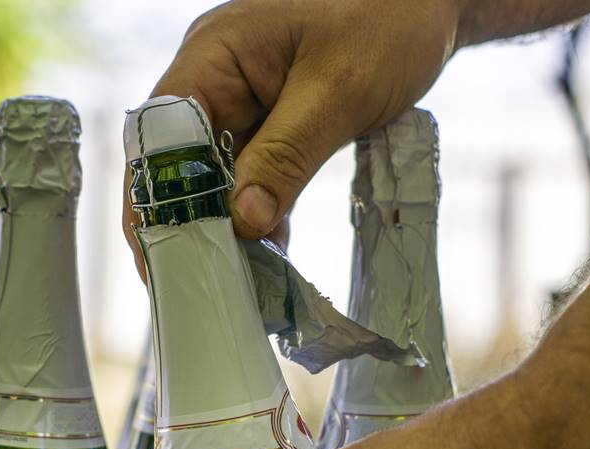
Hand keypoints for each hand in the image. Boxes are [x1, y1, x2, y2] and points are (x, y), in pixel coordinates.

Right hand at [123, 0, 459, 276]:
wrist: (435, 2)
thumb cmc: (389, 18)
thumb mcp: (338, 92)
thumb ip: (285, 157)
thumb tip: (242, 221)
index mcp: (213, 56)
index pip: (159, 138)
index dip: (153, 200)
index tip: (165, 258)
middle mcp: (216, 78)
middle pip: (180, 161)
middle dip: (190, 222)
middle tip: (202, 279)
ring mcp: (243, 99)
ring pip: (215, 173)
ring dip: (226, 223)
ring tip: (236, 277)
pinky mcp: (271, 119)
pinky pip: (251, 171)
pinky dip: (259, 209)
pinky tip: (269, 250)